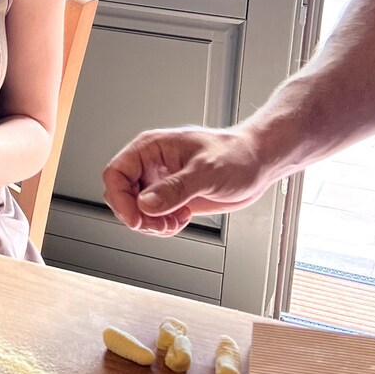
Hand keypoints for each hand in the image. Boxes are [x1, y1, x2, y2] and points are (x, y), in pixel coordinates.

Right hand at [103, 125, 271, 235]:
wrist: (258, 164)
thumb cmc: (237, 155)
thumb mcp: (206, 171)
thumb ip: (175, 188)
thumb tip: (146, 204)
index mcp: (152, 148)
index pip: (116, 173)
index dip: (120, 199)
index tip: (136, 218)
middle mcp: (151, 164)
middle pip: (121, 195)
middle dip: (137, 216)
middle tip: (161, 224)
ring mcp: (160, 182)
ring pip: (135, 210)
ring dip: (151, 223)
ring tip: (175, 221)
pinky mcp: (171, 197)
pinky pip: (152, 217)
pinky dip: (163, 225)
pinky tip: (183, 218)